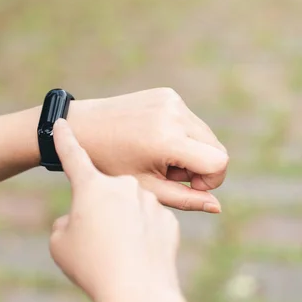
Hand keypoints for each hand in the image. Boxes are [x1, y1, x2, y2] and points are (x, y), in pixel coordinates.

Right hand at [49, 119, 189, 301]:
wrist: (137, 290)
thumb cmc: (92, 266)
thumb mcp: (60, 244)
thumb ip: (66, 223)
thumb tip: (75, 220)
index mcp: (91, 186)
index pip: (72, 156)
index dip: (64, 140)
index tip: (60, 121)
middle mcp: (123, 185)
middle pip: (105, 192)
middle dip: (99, 209)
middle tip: (95, 238)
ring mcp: (148, 200)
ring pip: (129, 208)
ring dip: (121, 223)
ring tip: (116, 251)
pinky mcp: (168, 218)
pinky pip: (149, 221)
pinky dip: (141, 234)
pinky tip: (136, 254)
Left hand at [69, 87, 227, 212]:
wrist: (83, 127)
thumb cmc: (109, 164)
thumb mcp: (145, 187)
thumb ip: (184, 200)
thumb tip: (217, 207)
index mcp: (167, 139)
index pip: (219, 162)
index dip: (211, 180)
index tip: (187, 185)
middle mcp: (173, 114)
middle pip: (217, 147)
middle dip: (201, 166)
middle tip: (170, 174)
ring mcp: (172, 100)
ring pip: (206, 134)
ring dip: (192, 151)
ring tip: (160, 159)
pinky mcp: (168, 94)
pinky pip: (191, 121)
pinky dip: (182, 135)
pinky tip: (155, 142)